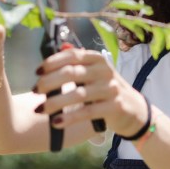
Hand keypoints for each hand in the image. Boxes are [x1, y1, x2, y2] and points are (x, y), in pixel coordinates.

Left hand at [34, 47, 149, 136]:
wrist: (134, 110)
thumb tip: (61, 46)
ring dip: (55, 102)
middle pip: (72, 73)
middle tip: (35, 91)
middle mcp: (105, 72)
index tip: (37, 72)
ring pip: (78, 94)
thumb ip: (79, 61)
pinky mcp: (114, 107)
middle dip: (49, 82)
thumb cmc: (107, 90)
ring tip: (40, 109)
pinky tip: (56, 122)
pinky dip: (69, 118)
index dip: (52, 62)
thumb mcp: (96, 72)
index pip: (72, 55)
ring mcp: (111, 89)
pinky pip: (87, 112)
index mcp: (98, 59)